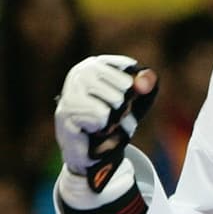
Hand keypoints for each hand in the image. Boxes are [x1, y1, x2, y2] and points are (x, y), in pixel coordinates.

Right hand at [54, 55, 159, 192]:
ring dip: (114, 116)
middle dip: (124, 104)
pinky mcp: (66, 112)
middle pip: (124, 85)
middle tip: (111, 114)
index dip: (133, 86)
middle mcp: (79, 73)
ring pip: (115, 100)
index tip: (123, 95)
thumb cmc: (112, 118)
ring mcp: (70, 92)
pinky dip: (103, 126)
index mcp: (94, 64)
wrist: (90, 149)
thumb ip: (146, 82)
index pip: (129, 67)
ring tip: (102, 122)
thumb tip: (145, 82)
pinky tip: (91, 128)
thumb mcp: (135, 97)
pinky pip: (101, 116)